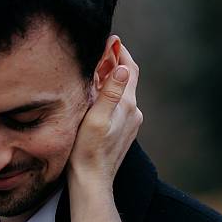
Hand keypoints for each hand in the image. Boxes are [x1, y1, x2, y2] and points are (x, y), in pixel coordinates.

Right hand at [67, 37, 142, 190]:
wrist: (91, 182)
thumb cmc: (87, 151)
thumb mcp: (96, 118)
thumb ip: (110, 92)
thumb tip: (122, 67)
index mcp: (128, 105)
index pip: (130, 69)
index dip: (120, 52)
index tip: (110, 40)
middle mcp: (133, 113)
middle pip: (126, 79)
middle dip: (113, 64)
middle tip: (97, 52)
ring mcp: (130, 123)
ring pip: (121, 93)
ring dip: (110, 80)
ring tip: (93, 71)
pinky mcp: (123, 132)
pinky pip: (118, 106)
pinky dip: (109, 95)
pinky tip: (94, 97)